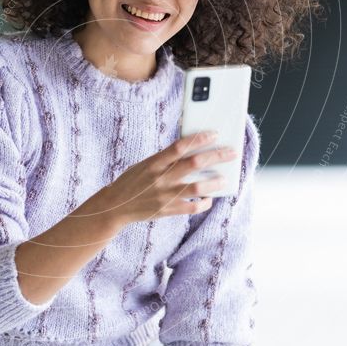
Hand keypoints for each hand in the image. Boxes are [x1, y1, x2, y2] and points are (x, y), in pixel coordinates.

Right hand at [98, 130, 237, 225]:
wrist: (115, 206)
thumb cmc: (132, 181)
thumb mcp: (144, 165)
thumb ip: (165, 159)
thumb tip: (191, 150)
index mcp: (153, 162)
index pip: (180, 146)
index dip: (199, 139)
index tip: (215, 134)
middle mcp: (160, 178)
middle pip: (194, 164)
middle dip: (216, 156)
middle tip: (231, 153)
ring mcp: (165, 195)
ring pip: (197, 188)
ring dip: (214, 183)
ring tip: (224, 179)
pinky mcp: (167, 210)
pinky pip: (192, 208)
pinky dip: (203, 203)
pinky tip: (209, 199)